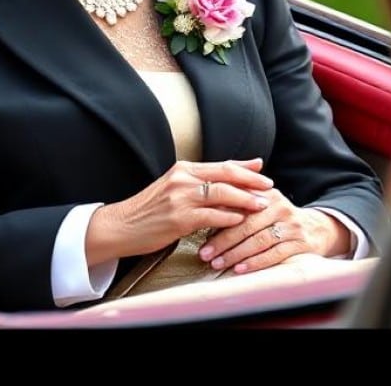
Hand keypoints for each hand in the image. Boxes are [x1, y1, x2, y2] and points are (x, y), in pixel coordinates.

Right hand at [90, 159, 273, 263]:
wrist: (121, 225)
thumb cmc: (149, 210)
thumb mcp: (172, 190)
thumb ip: (197, 185)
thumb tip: (227, 184)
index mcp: (181, 170)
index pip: (220, 165)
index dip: (243, 167)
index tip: (261, 170)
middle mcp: (182, 179)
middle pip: (225, 175)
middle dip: (251, 180)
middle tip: (269, 187)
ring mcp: (180, 198)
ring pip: (222, 194)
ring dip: (246, 199)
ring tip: (261, 205)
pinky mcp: (179, 218)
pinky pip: (212, 216)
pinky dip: (229, 218)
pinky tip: (240, 221)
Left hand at [198, 193, 350, 274]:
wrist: (316, 228)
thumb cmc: (275, 217)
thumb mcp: (259, 203)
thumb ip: (235, 201)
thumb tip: (202, 210)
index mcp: (264, 193)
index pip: (236, 203)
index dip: (215, 216)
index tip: (197, 229)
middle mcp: (279, 206)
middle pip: (245, 224)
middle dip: (222, 240)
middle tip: (205, 253)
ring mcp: (291, 225)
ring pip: (258, 240)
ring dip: (235, 254)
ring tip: (218, 263)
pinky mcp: (301, 243)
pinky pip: (275, 254)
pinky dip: (256, 262)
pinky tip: (240, 269)